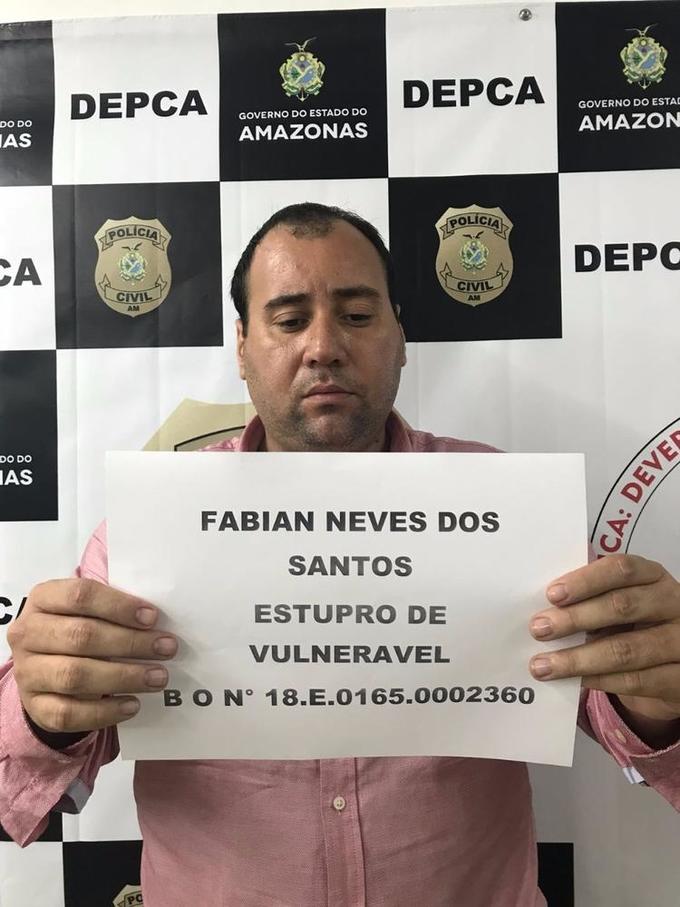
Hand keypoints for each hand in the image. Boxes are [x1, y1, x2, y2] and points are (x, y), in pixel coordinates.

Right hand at [7, 578, 176, 732]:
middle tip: (166, 648)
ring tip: (157, 677)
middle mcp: (27, 634)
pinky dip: (104, 711)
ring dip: (124, 677)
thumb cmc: (74, 630)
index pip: (79, 596)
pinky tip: (132, 704)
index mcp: (43, 598)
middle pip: (81, 636)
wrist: (42, 669)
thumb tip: (155, 621)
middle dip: (130, 643)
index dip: (118, 606)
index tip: (152, 618)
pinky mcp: (34, 706)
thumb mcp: (86, 610)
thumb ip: (113, 609)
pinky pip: (68, 713)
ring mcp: (26, 672)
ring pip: (75, 676)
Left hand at [528, 554, 679, 722]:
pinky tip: (575, 681)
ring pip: (626, 649)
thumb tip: (544, 610)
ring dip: (578, 659)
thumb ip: (591, 599)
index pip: (621, 569)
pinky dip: (601, 681)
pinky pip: (637, 681)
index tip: (552, 594)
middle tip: (539, 629)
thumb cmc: (635, 625)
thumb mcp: (619, 603)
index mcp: (654, 576)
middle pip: (622, 606)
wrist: (673, 665)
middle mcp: (674, 603)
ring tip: (543, 665)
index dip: (586, 580)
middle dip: (574, 618)